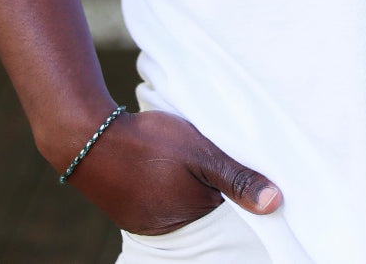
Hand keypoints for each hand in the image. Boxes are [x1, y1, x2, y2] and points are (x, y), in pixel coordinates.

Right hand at [64, 109, 282, 235]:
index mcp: (194, 216)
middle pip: (205, 205)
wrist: (89, 139)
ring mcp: (148, 220)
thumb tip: (276, 203)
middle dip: (213, 185)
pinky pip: (160, 199)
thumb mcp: (201, 153)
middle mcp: (171, 227)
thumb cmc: (149, 145)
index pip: (229, 206)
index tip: (242, 163)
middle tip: (211, 154)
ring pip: (183, 201)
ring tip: (186, 157)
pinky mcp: (131, 209)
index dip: (237, 186)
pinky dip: (168, 184)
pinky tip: (165, 163)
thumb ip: (237, 177)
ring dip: (189, 183)